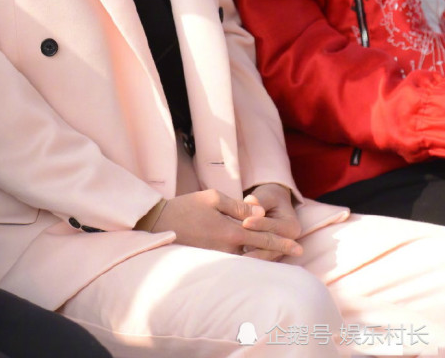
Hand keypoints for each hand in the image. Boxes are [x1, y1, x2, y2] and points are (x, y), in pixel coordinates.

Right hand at [152, 188, 301, 259]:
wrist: (160, 224)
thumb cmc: (186, 207)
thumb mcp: (212, 198)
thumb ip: (238, 206)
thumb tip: (260, 213)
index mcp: (230, 232)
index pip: (263, 239)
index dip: (282, 243)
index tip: (299, 248)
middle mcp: (227, 249)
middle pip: (258, 254)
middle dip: (277, 254)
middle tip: (297, 253)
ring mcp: (218, 258)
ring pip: (246, 259)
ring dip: (262, 258)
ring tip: (279, 257)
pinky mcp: (209, 262)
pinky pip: (233, 261)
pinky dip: (246, 259)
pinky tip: (253, 257)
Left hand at [241, 183, 301, 261]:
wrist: (274, 206)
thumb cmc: (270, 198)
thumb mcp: (266, 195)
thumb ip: (259, 199)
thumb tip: (251, 201)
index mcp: (291, 226)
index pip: (273, 226)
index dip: (259, 224)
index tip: (245, 222)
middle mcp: (288, 242)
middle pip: (269, 244)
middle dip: (253, 243)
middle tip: (236, 243)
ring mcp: (279, 250)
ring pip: (263, 254)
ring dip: (249, 254)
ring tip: (235, 256)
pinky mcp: (269, 254)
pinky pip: (258, 257)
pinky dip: (247, 257)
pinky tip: (235, 257)